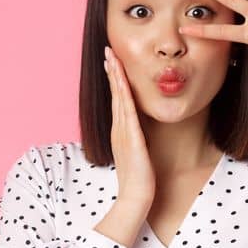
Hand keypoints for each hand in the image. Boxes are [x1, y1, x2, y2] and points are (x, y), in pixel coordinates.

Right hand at [102, 45, 155, 206]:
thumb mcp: (138, 153)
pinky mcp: (131, 138)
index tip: (112, 62)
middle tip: (108, 51)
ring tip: (111, 58)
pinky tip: (123, 81)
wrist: (136, 196)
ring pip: (118, 98)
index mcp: (120, 131)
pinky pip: (127, 111)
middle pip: (114, 94)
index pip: (117, 100)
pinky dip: (123, 94)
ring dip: (115, 77)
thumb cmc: (140, 179)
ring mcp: (123, 132)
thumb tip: (140, 132)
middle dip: (111, 71)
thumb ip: (137, 140)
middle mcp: (118, 128)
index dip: (114, 80)